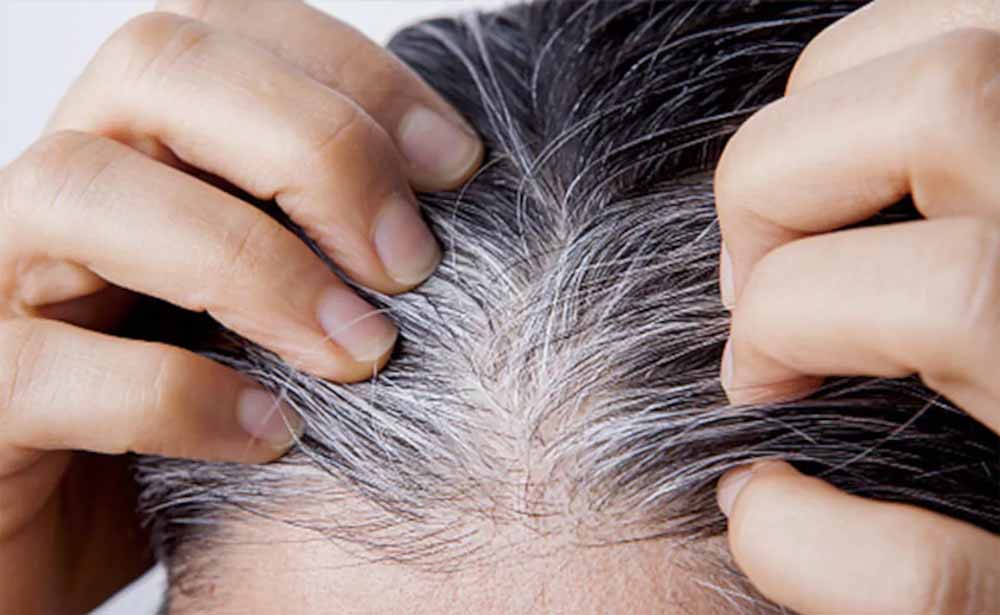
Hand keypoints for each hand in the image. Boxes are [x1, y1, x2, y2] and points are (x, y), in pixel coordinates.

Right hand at [0, 1, 481, 611]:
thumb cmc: (196, 406)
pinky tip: (275, 435)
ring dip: (255, 267)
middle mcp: (63, 184)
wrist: (65, 533)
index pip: (234, 28)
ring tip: (361, 352)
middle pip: (158, 66)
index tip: (457, 165)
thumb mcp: (269, 303)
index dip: (358, 77)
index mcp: (140, 143)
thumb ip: (326, 240)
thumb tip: (449, 204)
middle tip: (411, 261)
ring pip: (83, 189)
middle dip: (315, 148)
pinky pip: (49, 369)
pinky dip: (184, 396)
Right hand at [714, 1, 999, 612]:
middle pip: (930, 105)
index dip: (788, 333)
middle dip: (771, 195)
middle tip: (756, 286)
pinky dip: (870, 70)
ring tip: (805, 215)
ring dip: (818, 121)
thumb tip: (751, 501)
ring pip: (934, 32)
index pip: (946, 292)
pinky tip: (865, 162)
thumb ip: (899, 581)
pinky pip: (944, 17)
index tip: (758, 385)